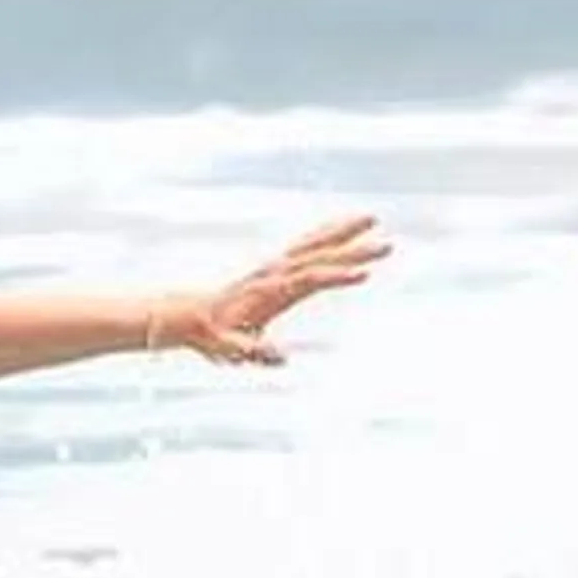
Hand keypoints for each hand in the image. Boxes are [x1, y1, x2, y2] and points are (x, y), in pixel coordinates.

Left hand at [153, 213, 389, 365]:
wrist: (190, 315)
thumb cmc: (212, 335)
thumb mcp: (230, 348)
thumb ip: (252, 350)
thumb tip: (279, 357)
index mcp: (271, 291)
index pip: (310, 280)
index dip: (337, 277)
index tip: (365, 275)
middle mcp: (276, 272)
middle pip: (320, 256)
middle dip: (353, 250)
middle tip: (387, 245)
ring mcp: (275, 265)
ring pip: (314, 242)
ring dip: (344, 230)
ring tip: (373, 219)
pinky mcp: (275, 264)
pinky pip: (306, 243)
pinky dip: (326, 231)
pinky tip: (344, 224)